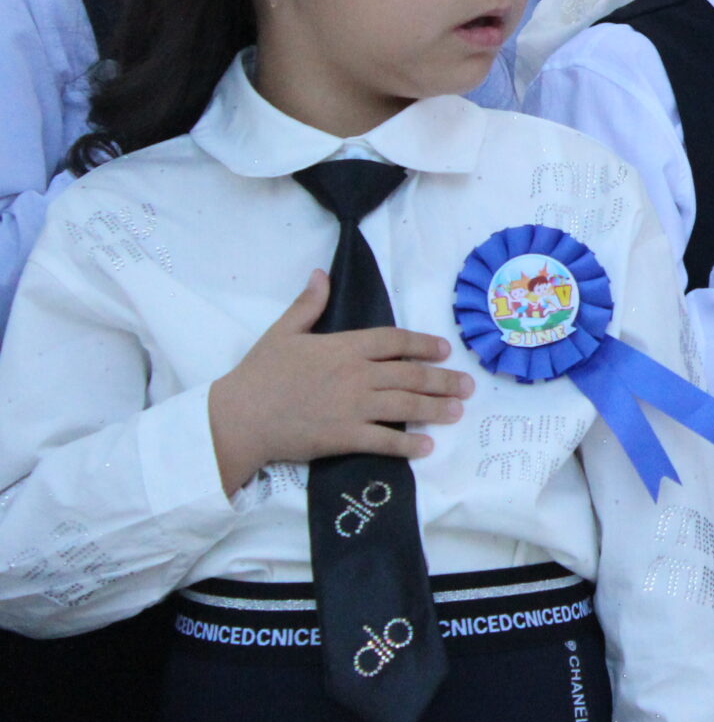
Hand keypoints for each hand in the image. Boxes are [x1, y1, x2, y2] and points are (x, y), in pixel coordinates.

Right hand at [207, 271, 471, 495]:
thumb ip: (308, 304)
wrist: (239, 417)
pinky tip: (427, 446)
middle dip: (443, 380)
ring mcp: (354, 406)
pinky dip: (409, 444)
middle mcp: (357, 374)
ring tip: (458, 411)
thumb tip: (321, 275)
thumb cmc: (259, 374)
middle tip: (467, 385)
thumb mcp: (282, 331)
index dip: (424, 344)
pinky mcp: (346, 436)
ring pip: (407, 406)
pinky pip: (386, 440)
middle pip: (411, 374)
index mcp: (344, 347)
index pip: (395, 340)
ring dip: (436, 409)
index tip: (444, 350)